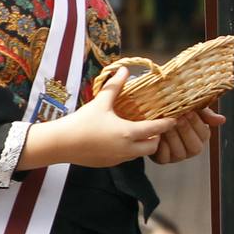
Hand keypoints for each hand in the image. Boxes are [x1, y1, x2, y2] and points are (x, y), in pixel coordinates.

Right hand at [39, 70, 175, 168]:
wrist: (60, 143)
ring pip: (139, 154)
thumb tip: (124, 70)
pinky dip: (128, 151)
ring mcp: (118, 158)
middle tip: (152, 128)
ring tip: (136, 134)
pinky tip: (117, 141)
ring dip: (142, 146)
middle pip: (153, 147)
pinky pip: (125, 158)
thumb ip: (115, 86)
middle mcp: (127, 148)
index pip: (156, 129)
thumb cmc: (81, 122)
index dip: (167, 124)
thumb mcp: (100, 103)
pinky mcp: (108, 164)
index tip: (174, 119)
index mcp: (128, 132)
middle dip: (156, 138)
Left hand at [150, 107, 223, 164]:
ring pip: (180, 153)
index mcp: (200, 137)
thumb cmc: (172, 112)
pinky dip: (161, 146)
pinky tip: (157, 135)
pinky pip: (164, 157)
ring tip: (166, 125)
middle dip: (185, 130)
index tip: (188, 111)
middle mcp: (191, 149)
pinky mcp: (162, 160)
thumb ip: (205, 114)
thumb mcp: (189, 109)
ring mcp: (177, 156)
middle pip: (194, 146)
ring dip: (173, 137)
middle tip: (177, 117)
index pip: (204, 134)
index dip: (197, 123)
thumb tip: (222, 120)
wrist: (149, 117)